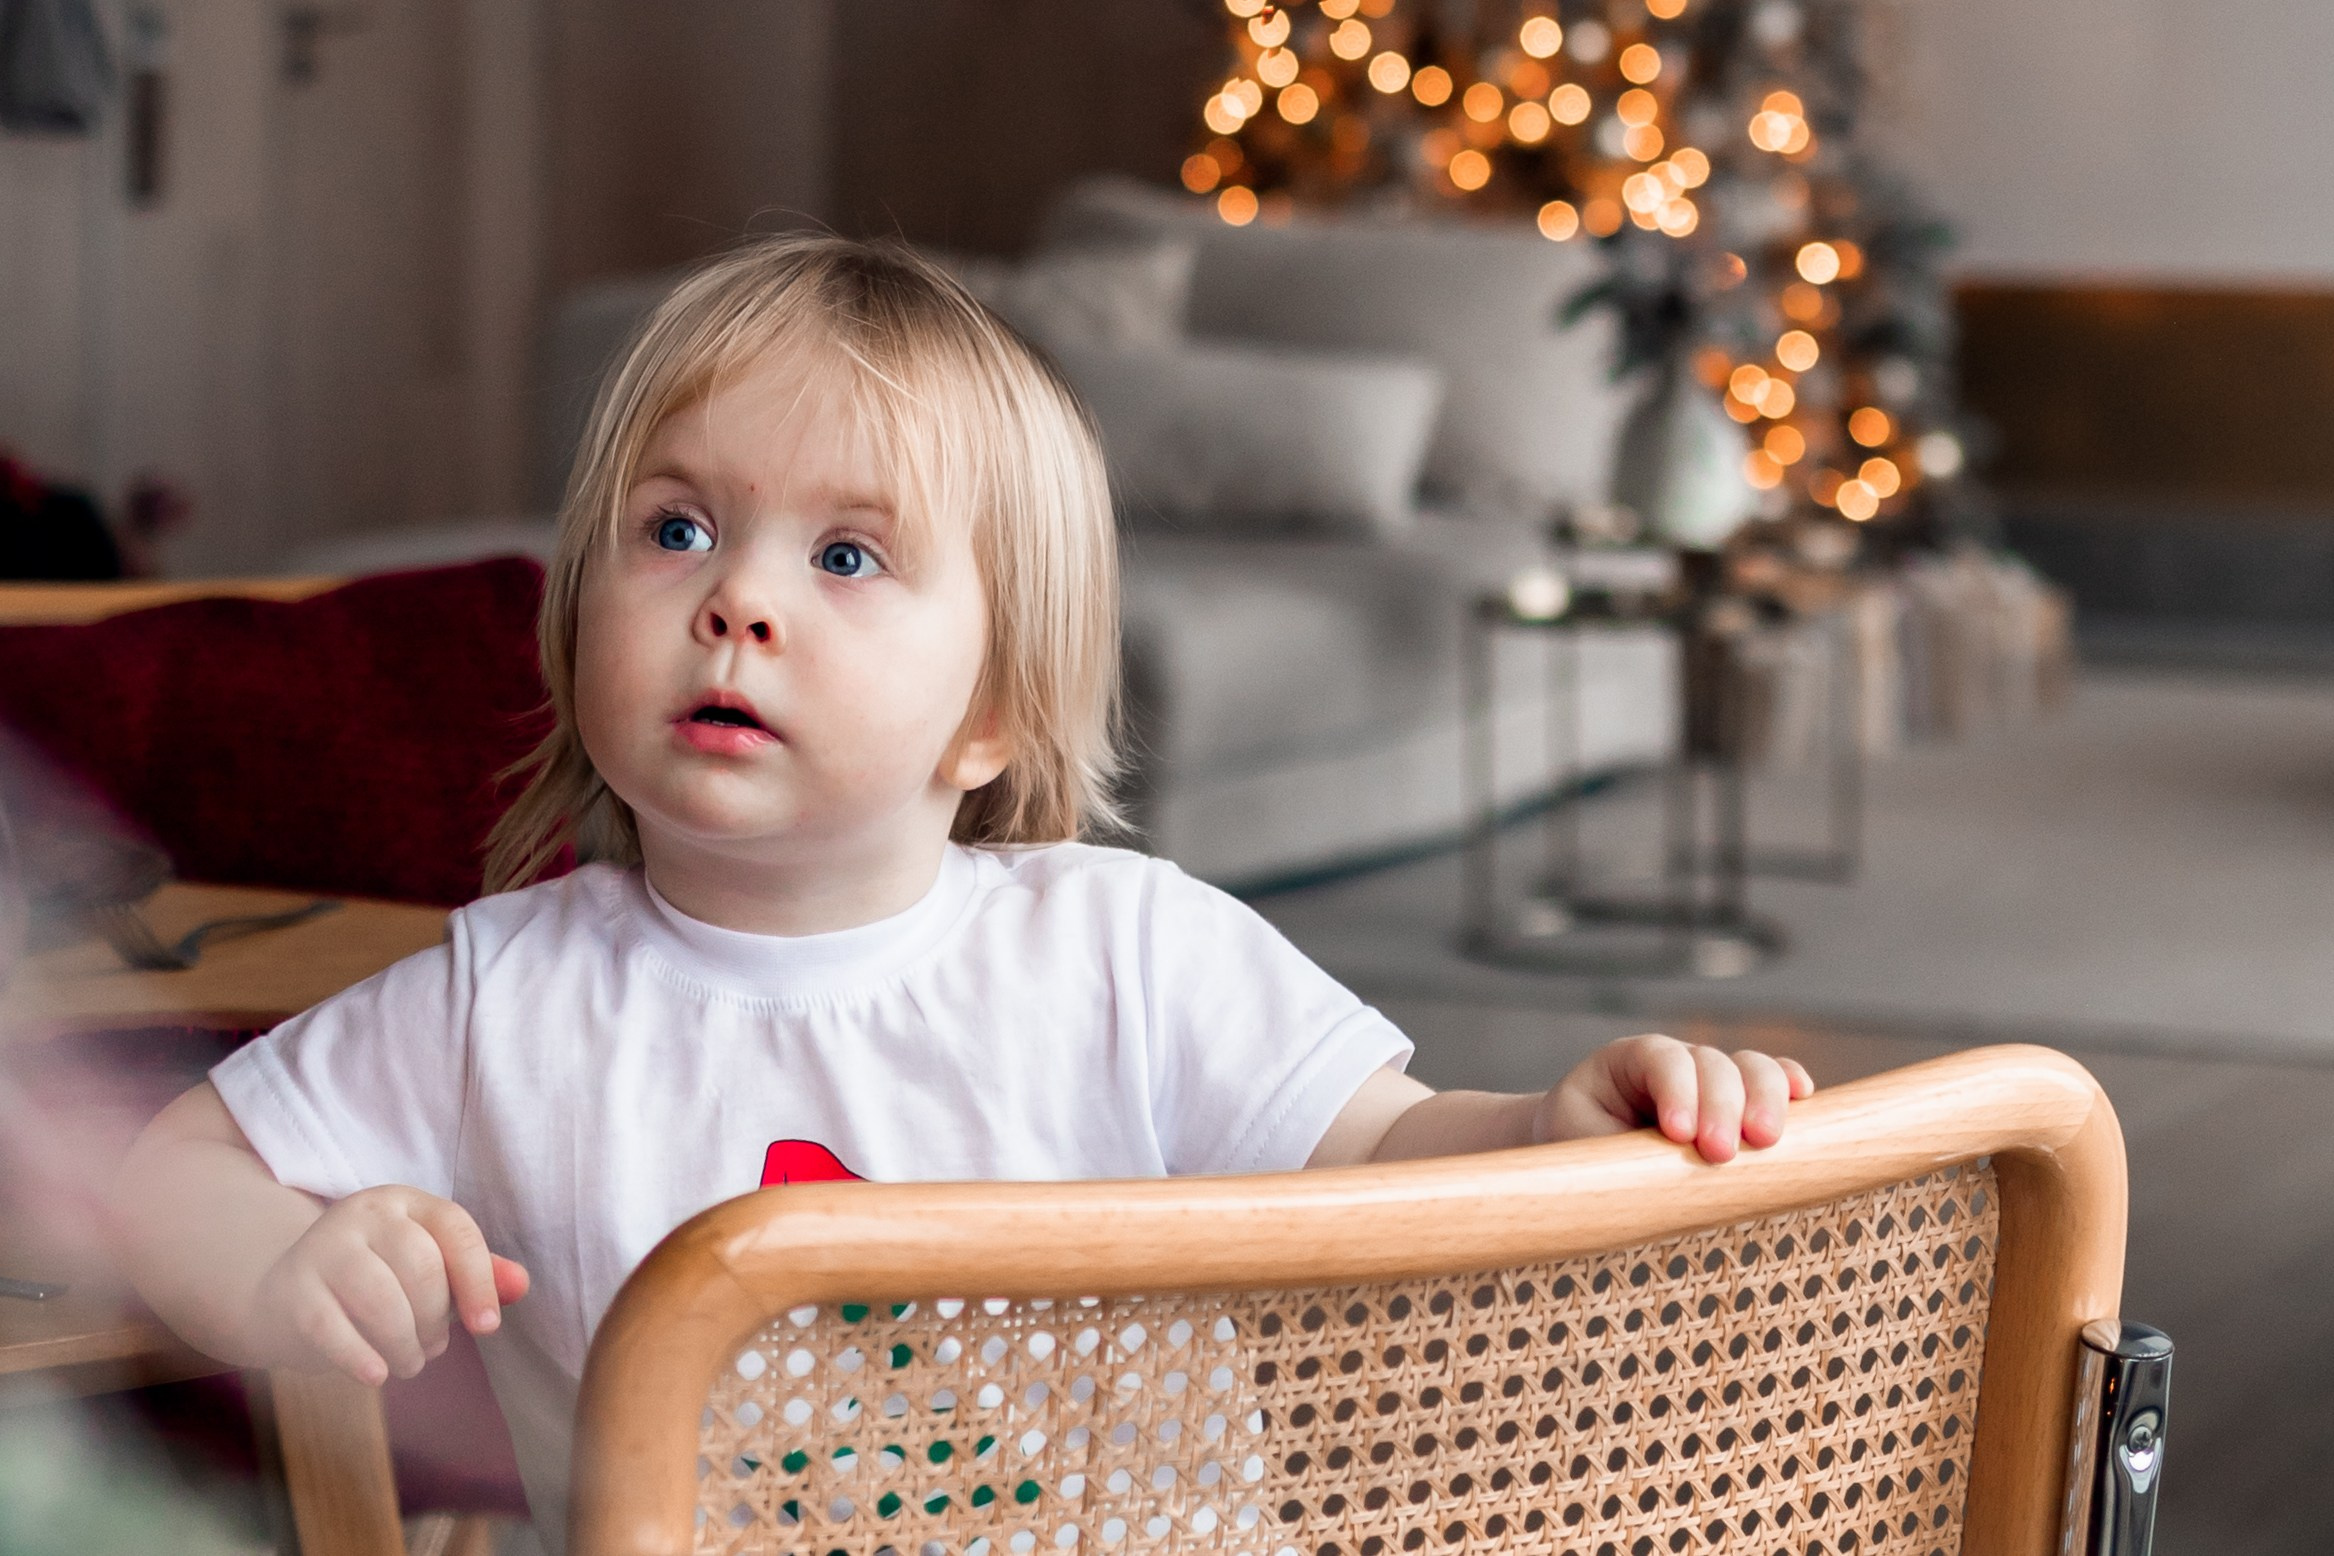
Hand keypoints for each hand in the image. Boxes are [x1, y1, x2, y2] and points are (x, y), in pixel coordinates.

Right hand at [249, 1185, 530, 1384]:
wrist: (287, 1297)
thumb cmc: (376, 1284)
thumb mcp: (430, 1272)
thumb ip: (477, 1276)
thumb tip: (521, 1284)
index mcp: (407, 1203)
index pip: (456, 1230)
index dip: (479, 1280)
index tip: (487, 1328)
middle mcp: (364, 1214)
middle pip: (420, 1267)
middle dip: (435, 1320)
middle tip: (432, 1348)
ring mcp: (322, 1248)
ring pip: (379, 1299)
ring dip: (403, 1344)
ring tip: (408, 1363)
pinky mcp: (291, 1289)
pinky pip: (330, 1327)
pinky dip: (360, 1357)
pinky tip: (376, 1376)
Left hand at [1535, 1034, 1814, 1163]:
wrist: (1584, 1154)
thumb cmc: (1581, 1152)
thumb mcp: (1585, 1153)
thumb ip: (1616, 1156)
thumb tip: (1652, 1180)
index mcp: (1626, 1063)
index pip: (1660, 1059)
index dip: (1676, 1090)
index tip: (1678, 1134)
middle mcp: (1677, 1063)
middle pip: (1711, 1063)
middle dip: (1721, 1105)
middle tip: (1719, 1153)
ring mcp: (1714, 1078)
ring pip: (1749, 1068)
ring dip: (1762, 1100)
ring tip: (1765, 1141)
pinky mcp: (1743, 1102)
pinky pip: (1773, 1081)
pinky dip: (1789, 1086)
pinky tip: (1804, 1100)